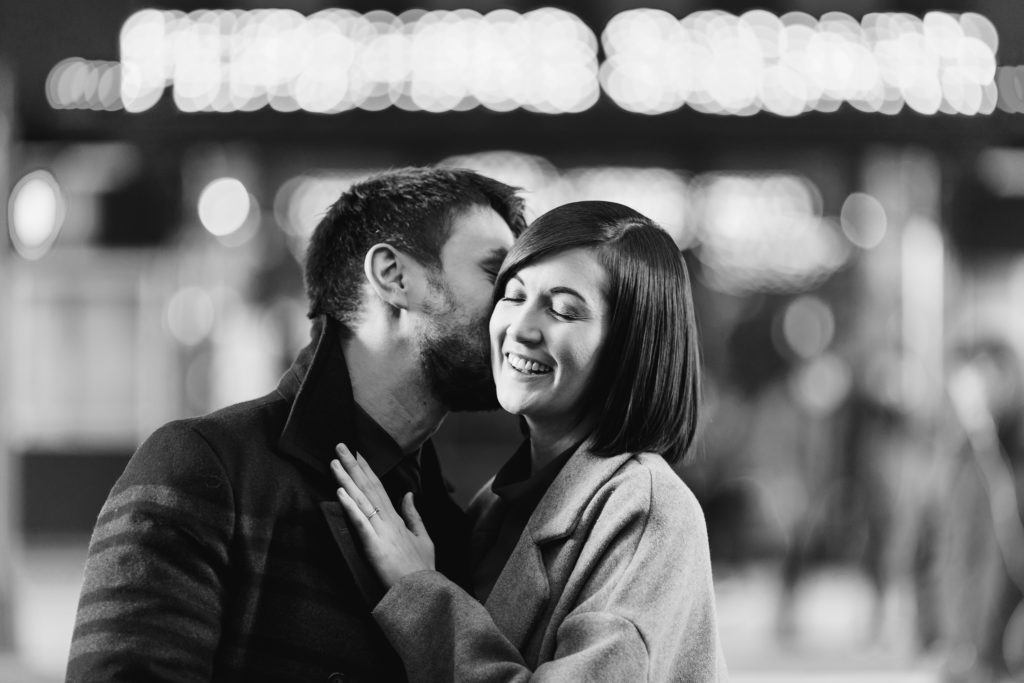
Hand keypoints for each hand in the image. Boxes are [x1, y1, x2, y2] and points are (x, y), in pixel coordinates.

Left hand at [331, 443, 434, 586]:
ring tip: (334, 462)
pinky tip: (341, 492)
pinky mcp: (374, 546)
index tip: (357, 453)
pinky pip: (360, 523)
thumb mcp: (422, 538)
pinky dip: (351, 506)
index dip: (367, 470)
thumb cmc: (421, 569)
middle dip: (353, 466)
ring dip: (347, 480)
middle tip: (340, 446)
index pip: (379, 488)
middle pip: (368, 487)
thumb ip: (413, 515)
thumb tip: (409, 494)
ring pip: (361, 500)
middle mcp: (388, 520)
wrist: (423, 592)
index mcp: (396, 519)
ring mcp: (381, 531)